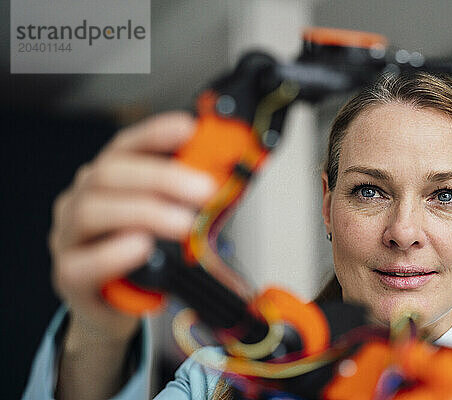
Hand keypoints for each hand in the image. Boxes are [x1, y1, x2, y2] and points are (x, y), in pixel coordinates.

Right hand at [50, 111, 215, 342]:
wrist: (113, 307)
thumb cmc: (142, 258)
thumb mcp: (166, 221)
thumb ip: (185, 200)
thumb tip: (223, 179)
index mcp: (107, 180)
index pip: (125, 146)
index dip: (155, 134)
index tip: (188, 128)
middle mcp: (81, 199)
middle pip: (110, 173)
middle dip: (161, 177)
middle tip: (203, 190)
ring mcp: (69, 237)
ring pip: (92, 211)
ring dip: (144, 212)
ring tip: (184, 224)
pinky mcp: (68, 276)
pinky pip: (84, 263)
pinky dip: (115, 253)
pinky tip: (143, 248)